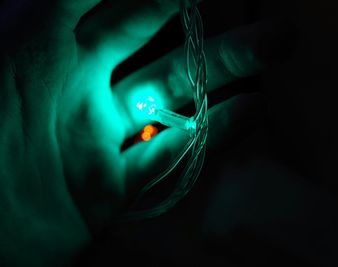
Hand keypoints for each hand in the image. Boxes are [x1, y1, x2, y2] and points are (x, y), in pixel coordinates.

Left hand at [0, 1, 265, 265]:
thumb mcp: (21, 38)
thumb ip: (59, 6)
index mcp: (54, 51)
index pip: (123, 12)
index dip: (165, 0)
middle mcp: (83, 90)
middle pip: (160, 56)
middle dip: (205, 32)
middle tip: (255, 16)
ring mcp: (100, 141)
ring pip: (173, 104)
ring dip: (223, 78)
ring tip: (275, 47)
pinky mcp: (108, 187)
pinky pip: (167, 159)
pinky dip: (209, 135)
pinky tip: (250, 108)